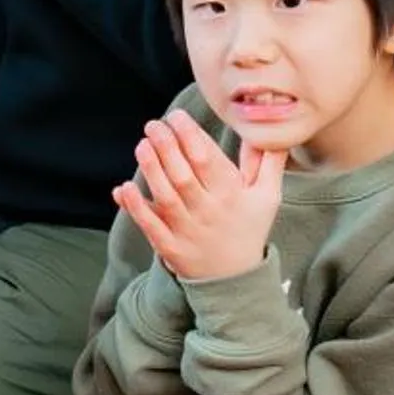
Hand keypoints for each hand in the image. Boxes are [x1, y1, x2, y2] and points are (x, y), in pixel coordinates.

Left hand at [113, 112, 284, 282]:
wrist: (236, 278)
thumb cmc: (248, 228)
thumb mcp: (267, 197)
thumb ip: (268, 163)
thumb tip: (270, 132)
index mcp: (232, 195)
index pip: (209, 161)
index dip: (191, 136)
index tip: (177, 116)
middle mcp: (209, 211)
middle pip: (184, 176)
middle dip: (167, 147)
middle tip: (154, 125)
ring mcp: (188, 230)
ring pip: (167, 197)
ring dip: (152, 170)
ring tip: (142, 144)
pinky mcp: (170, 247)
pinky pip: (151, 226)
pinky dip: (135, 208)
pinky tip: (123, 188)